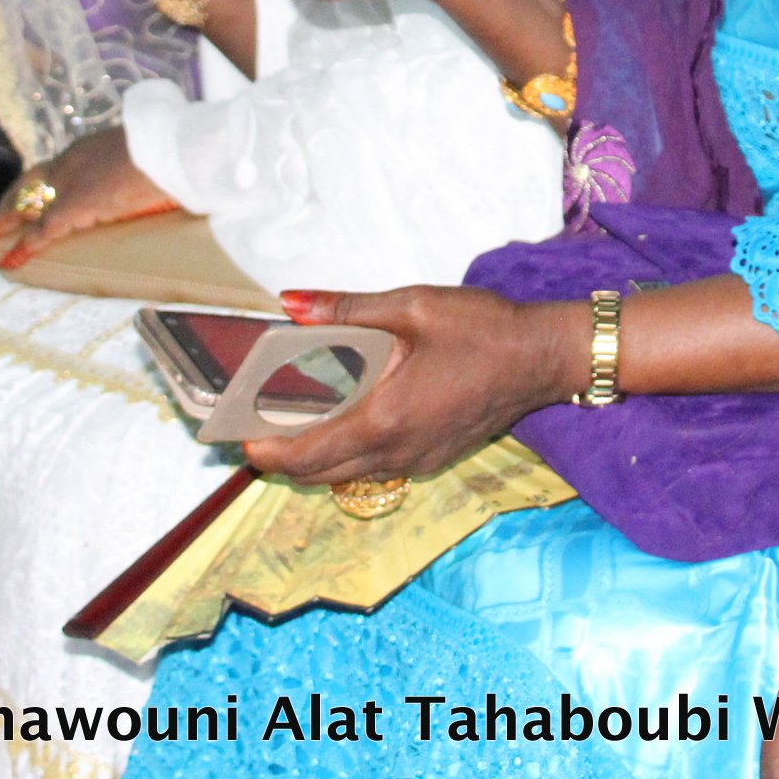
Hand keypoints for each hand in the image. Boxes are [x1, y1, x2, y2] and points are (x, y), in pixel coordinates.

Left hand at [0, 126, 176, 265]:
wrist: (169, 148)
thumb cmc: (170, 150)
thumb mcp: (147, 157)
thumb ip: (137, 169)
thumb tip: (153, 184)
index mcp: (87, 149)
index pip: (51, 169)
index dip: (35, 186)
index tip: (24, 197)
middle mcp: (69, 162)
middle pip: (25, 184)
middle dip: (4, 203)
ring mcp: (68, 183)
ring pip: (21, 205)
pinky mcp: (74, 206)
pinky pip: (41, 231)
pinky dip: (24, 247)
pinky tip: (10, 261)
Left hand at [237, 285, 579, 481]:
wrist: (542, 358)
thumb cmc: (481, 329)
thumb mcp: (411, 306)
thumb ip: (346, 309)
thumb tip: (289, 303)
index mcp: (384, 418)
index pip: (306, 453)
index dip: (265, 451)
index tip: (235, 435)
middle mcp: (395, 451)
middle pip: (319, 473)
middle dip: (280, 458)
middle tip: (251, 426)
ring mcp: (415, 460)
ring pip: (345, 475)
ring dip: (311, 460)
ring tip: (286, 425)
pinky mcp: (431, 458)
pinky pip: (373, 468)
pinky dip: (344, 456)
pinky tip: (340, 421)